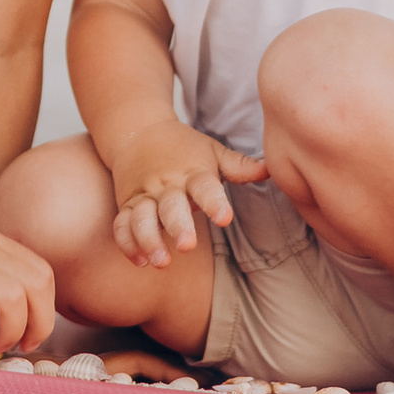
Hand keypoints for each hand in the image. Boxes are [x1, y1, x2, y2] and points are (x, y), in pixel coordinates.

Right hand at [107, 129, 264, 270]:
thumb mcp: (212, 152)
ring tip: (161, 261)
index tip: (224, 217)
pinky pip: (121, 225)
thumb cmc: (184, 147)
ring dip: (149, 239)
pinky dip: (127, 243)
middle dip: (178, 225)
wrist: (139, 131)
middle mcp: (166, 184)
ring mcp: (144, 195)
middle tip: (188, 245)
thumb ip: (239, 166)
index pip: (204, 186)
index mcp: (191, 172)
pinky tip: (140, 261)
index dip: (214, 202)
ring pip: (141, 218)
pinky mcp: (127, 205)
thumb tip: (271, 169)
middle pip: (170, 206)